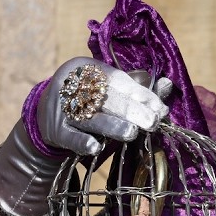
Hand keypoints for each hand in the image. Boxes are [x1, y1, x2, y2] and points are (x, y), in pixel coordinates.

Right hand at [36, 57, 172, 156]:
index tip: (160, 108)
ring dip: (112, 126)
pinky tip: (96, 148)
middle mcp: (70, 84)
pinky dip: (82, 142)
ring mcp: (60, 108)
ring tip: (132, 133)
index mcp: (85, 68)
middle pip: (105, 98)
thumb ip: (137, 88)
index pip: (117, 79)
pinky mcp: (54, 130)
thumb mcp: (109, 90)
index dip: (140, 94)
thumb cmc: (89, 100)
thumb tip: (168, 84)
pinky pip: (69, 137)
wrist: (47, 117)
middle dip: (131, 110)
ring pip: (89, 117)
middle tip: (152, 122)